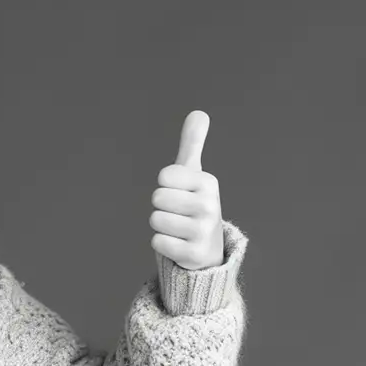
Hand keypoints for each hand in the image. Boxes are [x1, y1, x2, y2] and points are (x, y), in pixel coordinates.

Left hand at [150, 112, 224, 272]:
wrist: (208, 248)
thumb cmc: (194, 206)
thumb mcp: (195, 175)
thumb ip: (192, 145)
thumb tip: (198, 112)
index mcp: (207, 182)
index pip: (164, 176)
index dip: (165, 185)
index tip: (179, 193)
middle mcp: (209, 204)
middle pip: (157, 198)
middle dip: (162, 207)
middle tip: (178, 213)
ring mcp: (203, 230)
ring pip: (156, 220)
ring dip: (162, 226)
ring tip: (178, 228)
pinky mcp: (194, 253)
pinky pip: (157, 242)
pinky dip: (162, 244)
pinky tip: (178, 243)